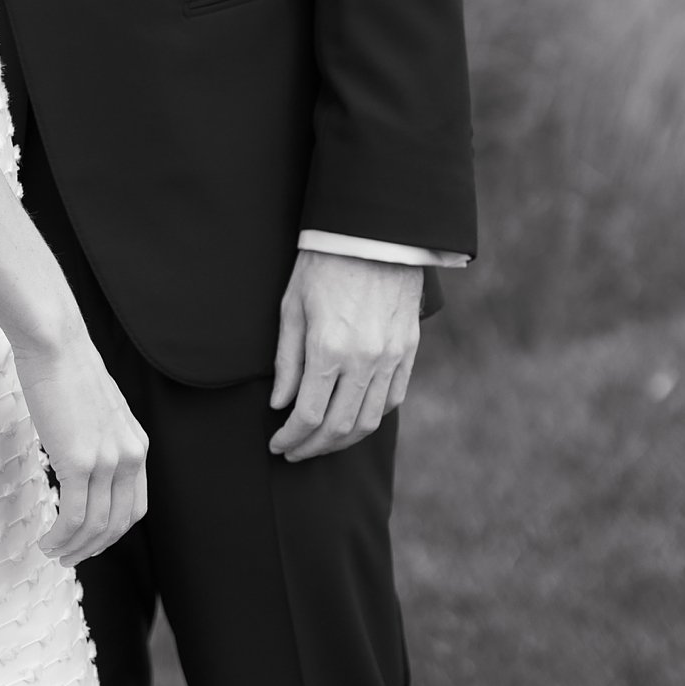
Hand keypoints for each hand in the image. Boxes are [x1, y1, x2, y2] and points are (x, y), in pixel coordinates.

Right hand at [13, 326, 148, 569]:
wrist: (54, 342)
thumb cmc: (66, 368)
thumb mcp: (98, 409)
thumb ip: (100, 438)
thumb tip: (83, 461)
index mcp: (136, 444)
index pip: (135, 507)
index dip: (112, 532)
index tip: (89, 541)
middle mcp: (129, 456)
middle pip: (118, 524)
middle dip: (93, 548)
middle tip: (69, 558)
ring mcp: (106, 461)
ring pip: (95, 527)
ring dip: (73, 548)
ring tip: (53, 553)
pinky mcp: (79, 462)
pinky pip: (73, 517)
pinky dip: (60, 537)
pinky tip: (46, 541)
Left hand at [268, 250, 421, 461]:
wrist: (372, 234)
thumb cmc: (323, 264)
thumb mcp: (292, 307)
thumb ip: (286, 360)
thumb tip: (280, 404)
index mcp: (329, 348)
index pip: (308, 415)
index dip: (290, 437)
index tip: (276, 444)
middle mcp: (364, 360)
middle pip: (339, 427)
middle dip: (313, 447)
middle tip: (294, 452)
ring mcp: (391, 358)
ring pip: (370, 421)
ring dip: (343, 440)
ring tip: (321, 442)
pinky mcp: (408, 351)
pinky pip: (392, 399)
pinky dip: (372, 417)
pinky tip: (354, 418)